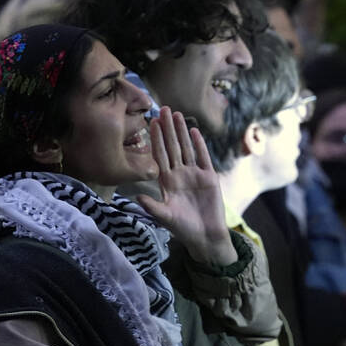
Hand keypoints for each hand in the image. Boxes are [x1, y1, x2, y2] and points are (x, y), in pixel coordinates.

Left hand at [136, 108, 237, 266]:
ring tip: (177, 114)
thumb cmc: (183, 228)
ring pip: (187, 148)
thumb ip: (152, 206)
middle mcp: (180, 174)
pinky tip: (194, 131)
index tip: (150, 123)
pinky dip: (199, 144)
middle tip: (162, 108)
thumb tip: (136, 196)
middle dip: (167, 128)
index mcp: (167, 181)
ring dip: (182, 132)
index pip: (160, 155)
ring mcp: (195, 174)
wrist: (205, 236)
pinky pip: (204, 157)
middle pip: (173, 146)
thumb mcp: (165, 217)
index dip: (156, 139)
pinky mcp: (209, 178)